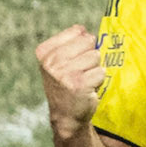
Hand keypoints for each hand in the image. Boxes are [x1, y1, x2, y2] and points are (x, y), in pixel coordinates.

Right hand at [35, 24, 105, 139]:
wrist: (66, 115)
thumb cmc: (67, 84)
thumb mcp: (60, 61)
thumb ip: (72, 42)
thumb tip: (85, 31)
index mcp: (45, 51)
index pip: (78, 31)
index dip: (82, 46)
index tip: (73, 61)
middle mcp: (51, 61)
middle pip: (88, 41)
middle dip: (90, 56)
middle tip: (80, 72)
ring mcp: (64, 73)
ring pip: (96, 56)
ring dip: (94, 69)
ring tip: (84, 80)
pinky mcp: (79, 84)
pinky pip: (101, 71)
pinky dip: (99, 80)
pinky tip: (88, 89)